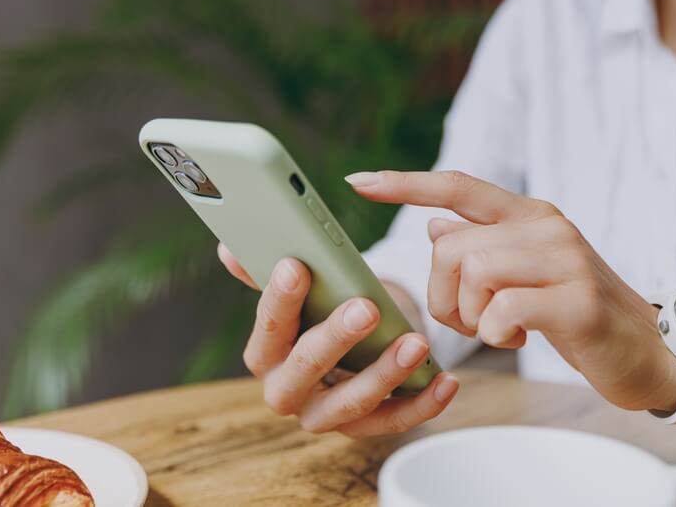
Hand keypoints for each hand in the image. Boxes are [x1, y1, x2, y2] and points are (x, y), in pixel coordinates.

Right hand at [217, 244, 459, 436]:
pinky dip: (423, 404)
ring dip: (385, 374)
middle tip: (365, 308)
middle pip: (307, 369)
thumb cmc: (321, 309)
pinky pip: (395, 421)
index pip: (267, 328)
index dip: (279, 299)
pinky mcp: (366, 426)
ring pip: (352, 402)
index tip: (296, 266)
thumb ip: (267, 270)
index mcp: (265, 354)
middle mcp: (288, 391)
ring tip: (416, 344)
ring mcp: (325, 414)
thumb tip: (229, 248)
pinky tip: (446, 381)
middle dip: (335, 338)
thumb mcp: (299, 290)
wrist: (352, 344)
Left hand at [345, 170, 675, 412]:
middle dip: (444, 294)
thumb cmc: (577, 313)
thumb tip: (435, 224)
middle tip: (472, 320)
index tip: (357, 180)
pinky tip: (520, 337)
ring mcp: (566, 259)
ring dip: (470, 316)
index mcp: (531, 215)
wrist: (649, 351)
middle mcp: (548, 225)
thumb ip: (485, 245)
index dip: (405, 183)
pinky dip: (496, 333)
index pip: (459, 186)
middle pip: (452, 245)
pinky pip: (502, 310)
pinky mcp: (577, 299)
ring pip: (473, 273)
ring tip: (500, 329)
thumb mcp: (528, 273)